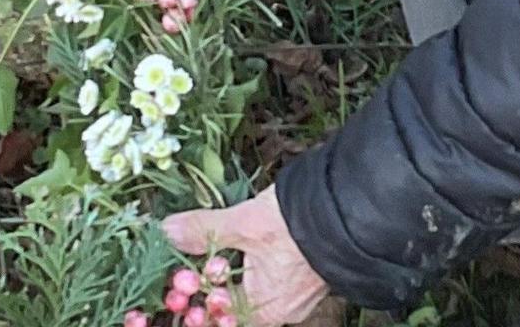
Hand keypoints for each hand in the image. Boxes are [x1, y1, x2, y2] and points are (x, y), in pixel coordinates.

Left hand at [163, 187, 331, 326]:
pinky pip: (271, 282)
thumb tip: (167, 231)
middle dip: (209, 292)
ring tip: (210, 258)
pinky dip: (251, 269)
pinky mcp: (306, 275)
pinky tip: (240, 250)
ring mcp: (296, 294)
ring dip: (230, 278)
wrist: (352, 205)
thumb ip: (203, 230)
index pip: (220, 320)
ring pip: (253, 294)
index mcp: (266, 310)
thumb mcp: (244, 224)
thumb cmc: (300, 223)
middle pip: (235, 310)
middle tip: (187, 273)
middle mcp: (283, 309)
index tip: (178, 287)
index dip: (196, 307)